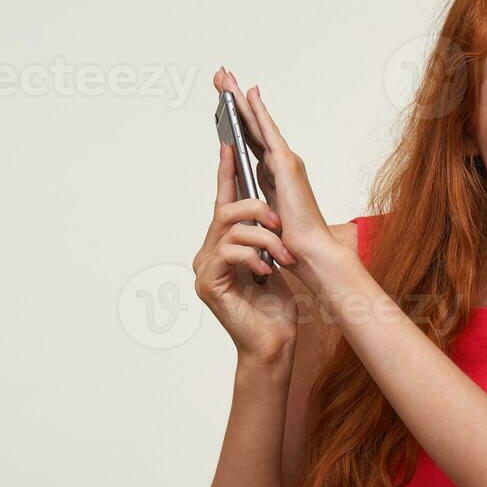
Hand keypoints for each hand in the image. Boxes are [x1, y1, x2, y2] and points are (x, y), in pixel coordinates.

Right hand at [192, 138, 300, 365]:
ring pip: (230, 227)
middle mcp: (207, 254)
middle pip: (225, 209)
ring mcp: (203, 269)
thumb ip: (263, 236)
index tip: (229, 143)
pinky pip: (229, 251)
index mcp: (223, 246)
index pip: (222, 202)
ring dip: (264, 237)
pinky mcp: (207, 283)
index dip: (225, 172)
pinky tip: (267, 271)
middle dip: (257, 209)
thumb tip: (268, 209)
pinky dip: (254, 256)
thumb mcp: (274, 261)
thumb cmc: (276, 307)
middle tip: (280, 223)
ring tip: (282, 257)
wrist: (274, 343)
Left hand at [212, 67, 337, 275]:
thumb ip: (261, 194)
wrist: (310, 253)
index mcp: (275, 174)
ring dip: (241, 99)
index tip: (225, 99)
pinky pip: (268, 132)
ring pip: (258, 122)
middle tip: (221, 75)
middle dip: (236, 100)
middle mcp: (282, 162)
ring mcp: (286, 161)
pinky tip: (249, 95)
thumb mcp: (267, 213)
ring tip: (225, 76)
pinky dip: (258, 112)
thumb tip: (249, 183)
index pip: (251, 140)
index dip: (238, 119)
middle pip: (252, 125)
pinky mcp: (286, 165)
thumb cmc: (292, 241)